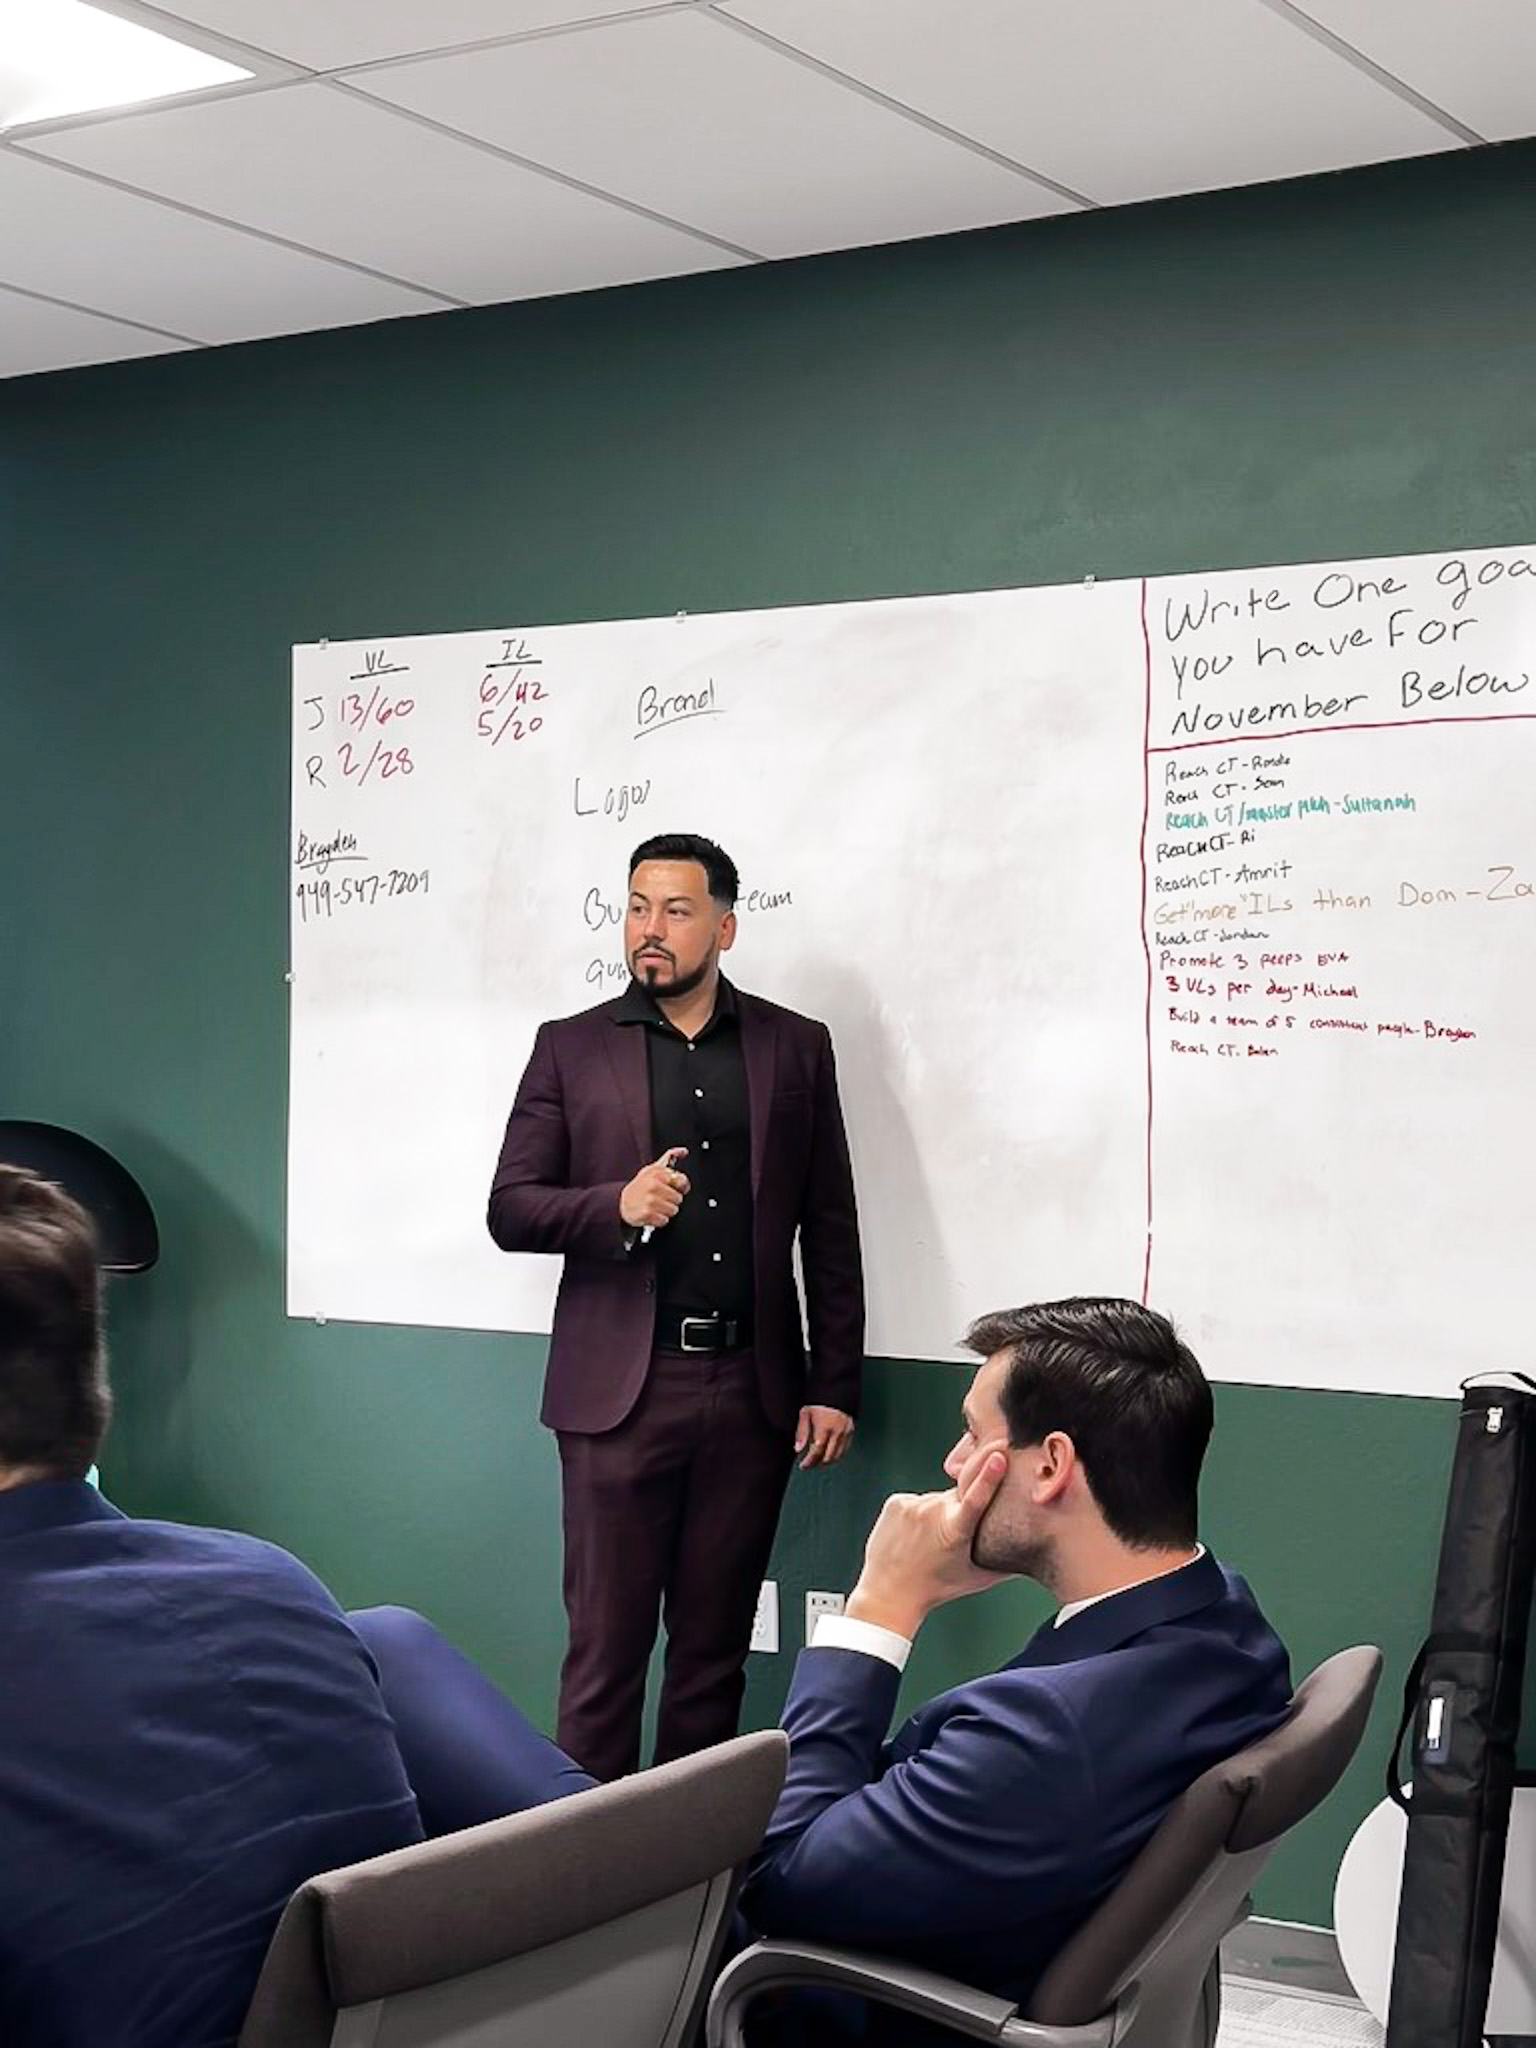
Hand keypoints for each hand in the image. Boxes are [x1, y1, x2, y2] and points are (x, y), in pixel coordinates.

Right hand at [620, 1148, 689, 1230]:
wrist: (621, 1203)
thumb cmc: (640, 1186)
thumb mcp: (653, 1168)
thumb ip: (670, 1157)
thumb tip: (684, 1150)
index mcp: (657, 1173)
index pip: (682, 1181)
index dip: (679, 1186)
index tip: (672, 1187)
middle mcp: (654, 1185)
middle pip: (679, 1198)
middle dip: (671, 1200)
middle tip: (660, 1198)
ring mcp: (650, 1200)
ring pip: (673, 1210)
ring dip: (666, 1211)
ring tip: (656, 1206)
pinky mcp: (647, 1214)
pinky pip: (664, 1220)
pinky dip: (659, 1220)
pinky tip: (652, 1213)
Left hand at [795, 1405, 854, 1469]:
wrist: (835, 1392)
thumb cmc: (818, 1402)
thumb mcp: (805, 1414)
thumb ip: (801, 1433)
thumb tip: (797, 1450)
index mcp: (824, 1428)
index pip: (817, 1452)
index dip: (809, 1461)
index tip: (803, 1466)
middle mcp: (837, 1432)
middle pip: (828, 1457)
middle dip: (817, 1463)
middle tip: (808, 1464)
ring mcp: (846, 1432)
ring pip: (838, 1456)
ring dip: (826, 1461)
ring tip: (817, 1460)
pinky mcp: (851, 1432)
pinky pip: (844, 1449)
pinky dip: (836, 1455)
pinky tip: (827, 1453)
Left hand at [845, 1439, 1010, 1639]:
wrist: (890, 1592)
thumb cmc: (937, 1588)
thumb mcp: (976, 1577)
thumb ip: (1006, 1562)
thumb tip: (1033, 1551)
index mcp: (956, 1530)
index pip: (977, 1498)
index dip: (989, 1476)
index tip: (998, 1456)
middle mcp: (934, 1513)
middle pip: (959, 1497)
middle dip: (960, 1509)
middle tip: (950, 1538)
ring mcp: (912, 1506)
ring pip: (937, 1500)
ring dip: (938, 1514)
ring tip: (928, 1541)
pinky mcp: (896, 1502)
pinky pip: (915, 1502)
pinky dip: (917, 1515)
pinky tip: (912, 1535)